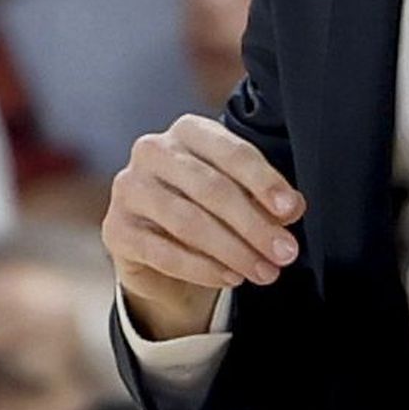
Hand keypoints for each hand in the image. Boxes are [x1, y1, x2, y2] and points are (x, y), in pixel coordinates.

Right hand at [104, 112, 306, 340]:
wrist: (161, 248)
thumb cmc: (209, 209)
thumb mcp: (242, 197)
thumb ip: (266, 199)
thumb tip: (292, 208)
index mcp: (189, 131)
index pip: (232, 152)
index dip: (264, 182)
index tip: (291, 210)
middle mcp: (153, 152)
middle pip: (212, 188)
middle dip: (254, 225)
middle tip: (284, 252)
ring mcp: (129, 189)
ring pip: (189, 222)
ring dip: (234, 251)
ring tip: (265, 271)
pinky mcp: (116, 230)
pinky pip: (164, 252)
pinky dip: (203, 269)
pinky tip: (231, 278)